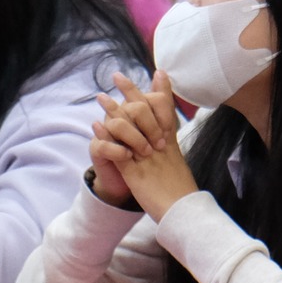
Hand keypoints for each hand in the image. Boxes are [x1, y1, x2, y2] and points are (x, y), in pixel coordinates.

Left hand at [93, 71, 195, 218]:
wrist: (184, 211)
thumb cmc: (180, 191)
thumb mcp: (177, 163)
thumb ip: (170, 148)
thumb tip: (168, 139)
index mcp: (169, 142)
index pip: (164, 110)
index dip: (159, 90)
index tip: (157, 71)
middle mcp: (158, 145)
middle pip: (145, 111)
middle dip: (131, 91)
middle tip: (118, 75)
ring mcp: (146, 157)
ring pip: (129, 127)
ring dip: (113, 110)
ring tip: (101, 97)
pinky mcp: (135, 173)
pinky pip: (119, 151)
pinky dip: (107, 138)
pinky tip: (97, 126)